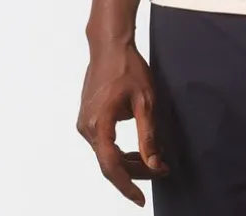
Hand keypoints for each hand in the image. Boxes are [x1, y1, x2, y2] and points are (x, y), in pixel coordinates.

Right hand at [77, 41, 168, 205]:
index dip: (127, 186)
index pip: (111, 166)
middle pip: (110, 163)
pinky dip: (119, 151)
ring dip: (128, 162)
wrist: (109, 45)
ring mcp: (85, 123)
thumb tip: (155, 164)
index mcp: (100, 124)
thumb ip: (149, 136)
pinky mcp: (88, 118)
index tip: (141, 199)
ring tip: (153, 162)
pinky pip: (103, 144)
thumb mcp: (145, 101)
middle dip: (135, 172)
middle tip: (160, 170)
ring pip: (106, 154)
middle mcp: (87, 127)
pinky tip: (137, 150)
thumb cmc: (128, 67)